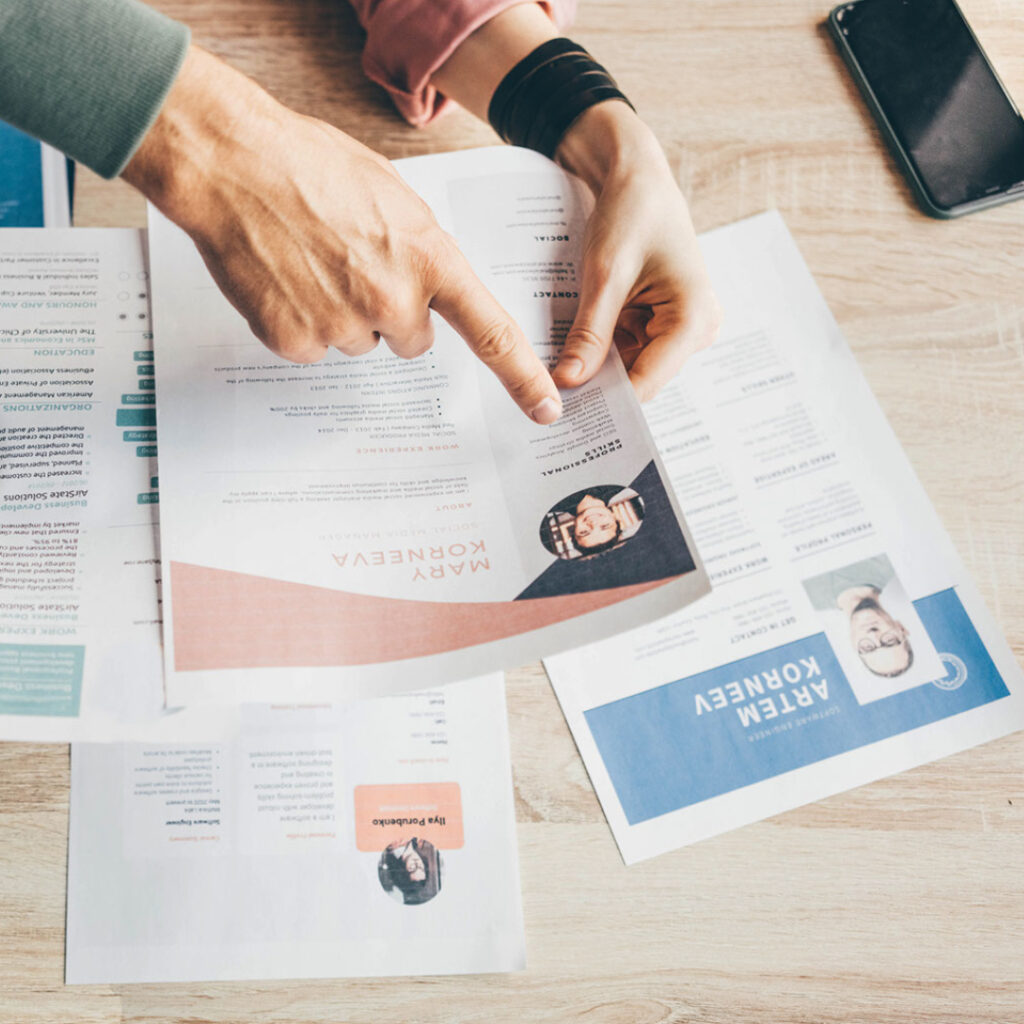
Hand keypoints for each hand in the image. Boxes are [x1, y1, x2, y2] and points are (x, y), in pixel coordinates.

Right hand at [122, 47, 561, 424]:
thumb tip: (426, 285)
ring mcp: (342, 325)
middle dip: (391, 312)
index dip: (521, 376)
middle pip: (412, 340)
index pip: (489, 331)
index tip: (545, 409)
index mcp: (428, 258)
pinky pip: (312, 348)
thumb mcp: (392, 195)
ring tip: (312, 262)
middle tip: (354, 265)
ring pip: (359, 342)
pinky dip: (300, 322)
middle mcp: (393, 300)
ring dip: (342, 313)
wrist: (230, 161)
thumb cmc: (311, 163)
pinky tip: (285, 279)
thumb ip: (421, 249)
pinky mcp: (295, 341)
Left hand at [552, 102, 720, 400]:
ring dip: (594, 367)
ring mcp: (677, 327)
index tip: (565, 416)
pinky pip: (624, 349)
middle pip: (639, 379)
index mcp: (694, 318)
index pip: (647, 383)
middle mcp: (694, 329)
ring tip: (556, 371)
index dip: (607, 401)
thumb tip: (568, 383)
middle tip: (551, 400)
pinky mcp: (658, 322)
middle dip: (598, 386)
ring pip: (627, 367)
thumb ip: (590, 333)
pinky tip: (571, 349)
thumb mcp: (605, 273)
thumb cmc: (632, 210)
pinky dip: (597, 350)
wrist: (636, 175)